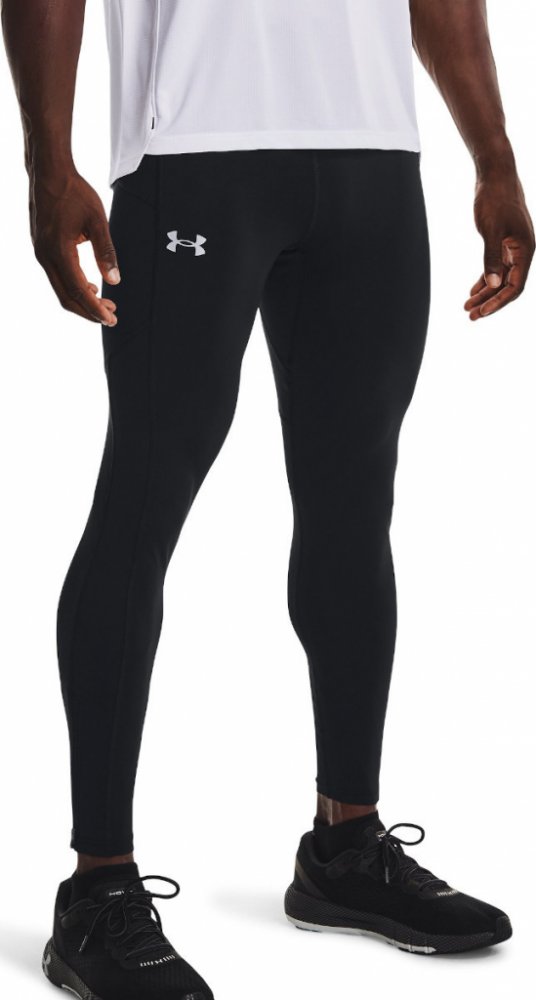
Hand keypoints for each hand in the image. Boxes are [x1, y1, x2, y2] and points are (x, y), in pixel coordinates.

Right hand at [30, 166, 119, 325]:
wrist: (48, 172)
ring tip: (104, 303)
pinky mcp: (41, 248)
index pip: (78, 290)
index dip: (95, 308)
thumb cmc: (74, 192)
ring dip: (82, 299)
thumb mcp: (97, 220)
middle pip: (66, 297)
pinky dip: (72, 286)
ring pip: (60, 288)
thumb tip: (114, 280)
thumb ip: (106, 252)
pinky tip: (89, 285)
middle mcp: (45, 256)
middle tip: (111, 316)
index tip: (110, 318)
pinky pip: (56, 276)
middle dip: (89, 310)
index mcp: (58, 250)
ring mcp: (40, 253)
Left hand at [465, 173, 534, 320]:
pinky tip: (473, 291)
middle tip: (470, 316)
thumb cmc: (494, 199)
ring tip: (467, 307)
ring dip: (485, 293)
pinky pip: (496, 267)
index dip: (498, 301)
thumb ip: (491, 258)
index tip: (481, 312)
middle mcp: (522, 252)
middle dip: (489, 302)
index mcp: (525, 251)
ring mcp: (513, 248)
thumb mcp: (490, 230)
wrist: (495, 175)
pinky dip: (485, 279)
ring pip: (501, 278)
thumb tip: (492, 285)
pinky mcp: (504, 242)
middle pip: (507, 286)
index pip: (515, 286)